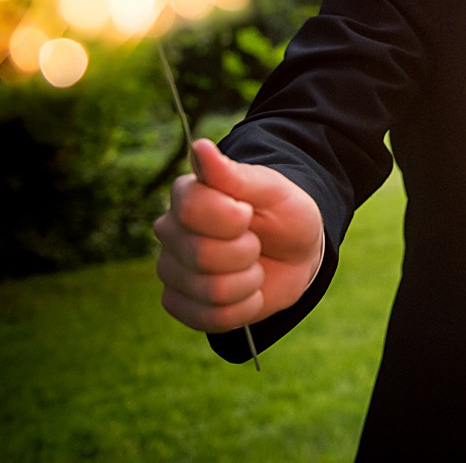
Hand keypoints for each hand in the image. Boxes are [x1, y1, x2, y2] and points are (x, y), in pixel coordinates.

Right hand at [154, 139, 323, 333]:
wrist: (295, 252)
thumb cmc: (282, 214)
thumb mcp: (271, 189)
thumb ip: (234, 174)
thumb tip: (199, 146)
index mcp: (187, 195)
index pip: (191, 208)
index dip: (233, 216)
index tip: (249, 212)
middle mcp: (169, 232)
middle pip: (202, 254)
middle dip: (246, 251)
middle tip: (255, 241)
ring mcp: (171, 270)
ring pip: (211, 290)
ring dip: (248, 281)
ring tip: (252, 265)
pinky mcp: (180, 304)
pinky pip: (212, 319)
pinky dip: (244, 307)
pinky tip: (247, 291)